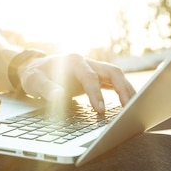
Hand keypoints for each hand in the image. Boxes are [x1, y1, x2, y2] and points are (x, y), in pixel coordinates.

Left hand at [18, 53, 135, 111]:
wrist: (34, 68)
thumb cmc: (35, 75)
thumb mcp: (34, 82)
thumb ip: (46, 89)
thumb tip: (59, 96)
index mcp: (73, 61)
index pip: (89, 77)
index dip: (96, 94)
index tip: (100, 110)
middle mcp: (86, 61)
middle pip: (112, 71)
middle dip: (122, 89)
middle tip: (129, 108)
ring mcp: (92, 68)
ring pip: (116, 76)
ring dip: (127, 90)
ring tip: (135, 107)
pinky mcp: (95, 76)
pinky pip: (113, 82)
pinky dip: (122, 91)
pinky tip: (130, 103)